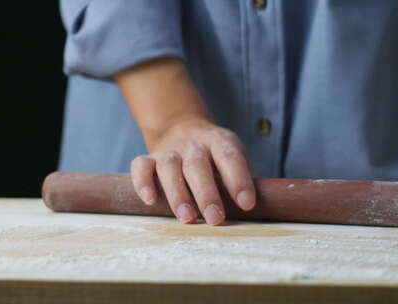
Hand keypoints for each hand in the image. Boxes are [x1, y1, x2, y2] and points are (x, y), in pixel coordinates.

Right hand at [130, 118, 255, 224]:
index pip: (230, 156)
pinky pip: (141, 166)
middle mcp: (194, 144)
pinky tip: (150, 200)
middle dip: (206, 193)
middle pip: (197, 164)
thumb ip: (241, 179)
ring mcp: (170, 150)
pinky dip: (142, 182)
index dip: (239, 179)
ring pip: (169, 166)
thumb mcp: (233, 159)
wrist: (183, 129)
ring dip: (177, 193)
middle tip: (215, 219)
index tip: (246, 204)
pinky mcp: (150, 158)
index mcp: (220, 142)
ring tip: (187, 218)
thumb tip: (256, 210)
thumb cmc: (216, 158)